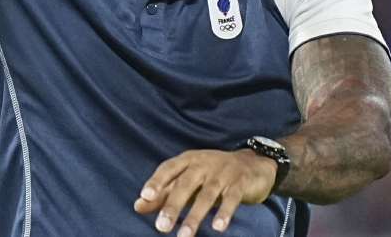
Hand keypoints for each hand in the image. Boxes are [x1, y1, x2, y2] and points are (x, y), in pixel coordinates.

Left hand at [134, 149, 276, 235]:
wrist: (253, 164)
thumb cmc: (212, 174)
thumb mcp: (188, 179)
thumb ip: (164, 193)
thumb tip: (137, 206)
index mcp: (188, 160)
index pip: (168, 168)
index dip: (157, 181)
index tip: (145, 196)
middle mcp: (203, 164)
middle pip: (185, 184)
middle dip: (173, 206)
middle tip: (161, 228)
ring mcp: (223, 172)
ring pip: (207, 195)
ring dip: (195, 216)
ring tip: (184, 236)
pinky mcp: (240, 183)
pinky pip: (231, 198)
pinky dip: (224, 212)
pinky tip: (217, 227)